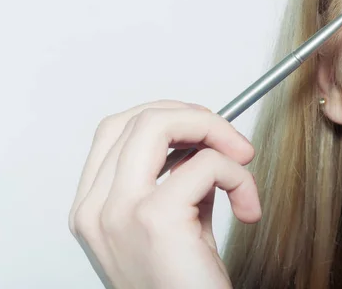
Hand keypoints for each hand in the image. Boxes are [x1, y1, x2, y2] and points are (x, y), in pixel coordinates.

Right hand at [69, 100, 260, 288]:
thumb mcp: (172, 226)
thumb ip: (177, 180)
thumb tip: (203, 142)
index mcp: (93, 208)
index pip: (116, 129)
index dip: (165, 116)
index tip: (201, 129)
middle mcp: (95, 208)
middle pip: (136, 119)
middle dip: (193, 116)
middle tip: (229, 140)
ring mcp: (118, 212)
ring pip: (157, 123)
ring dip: (213, 131)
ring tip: (241, 159)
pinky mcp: (154, 219)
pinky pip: (205, 164)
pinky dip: (237, 175)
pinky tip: (248, 205)